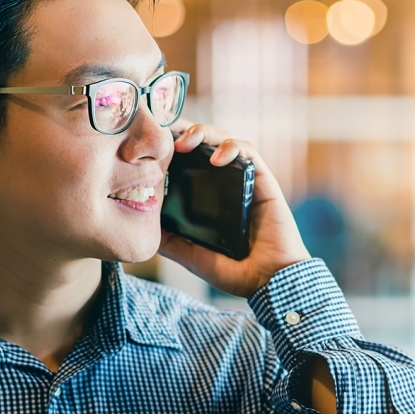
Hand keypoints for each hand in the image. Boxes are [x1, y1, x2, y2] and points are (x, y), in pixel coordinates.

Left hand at [159, 121, 310, 297]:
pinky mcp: (263, 181)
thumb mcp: (193, 256)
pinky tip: (217, 158)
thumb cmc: (236, 273)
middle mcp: (226, 185)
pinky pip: (249, 153)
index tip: (152, 142)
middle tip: (164, 132)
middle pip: (204, 143)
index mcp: (209, 198)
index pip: (188, 161)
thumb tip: (145, 228)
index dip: (171, 145)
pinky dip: (232, 148)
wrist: (269, 282)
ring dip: (205, 133)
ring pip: (224, 140)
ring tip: (186, 142)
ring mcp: (244, 180)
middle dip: (184, 131)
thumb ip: (171, 242)